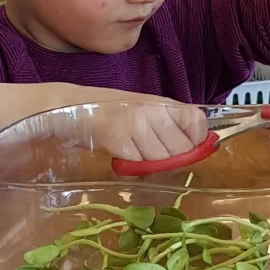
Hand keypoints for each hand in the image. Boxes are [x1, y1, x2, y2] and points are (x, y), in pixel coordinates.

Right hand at [55, 88, 208, 163]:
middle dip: (172, 160)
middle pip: (181, 149)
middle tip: (153, 155)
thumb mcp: (144, 108)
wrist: (70, 105)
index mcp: (162, 103)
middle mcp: (152, 112)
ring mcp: (136, 126)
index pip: (197, 121)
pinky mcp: (119, 141)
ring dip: (152, 165)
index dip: (198, 139)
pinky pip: (139, 165)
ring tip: (137, 154)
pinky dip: (134, 167)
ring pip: (162, 160)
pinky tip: (123, 156)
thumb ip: (168, 124)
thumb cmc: (110, 109)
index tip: (188, 148)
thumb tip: (194, 147)